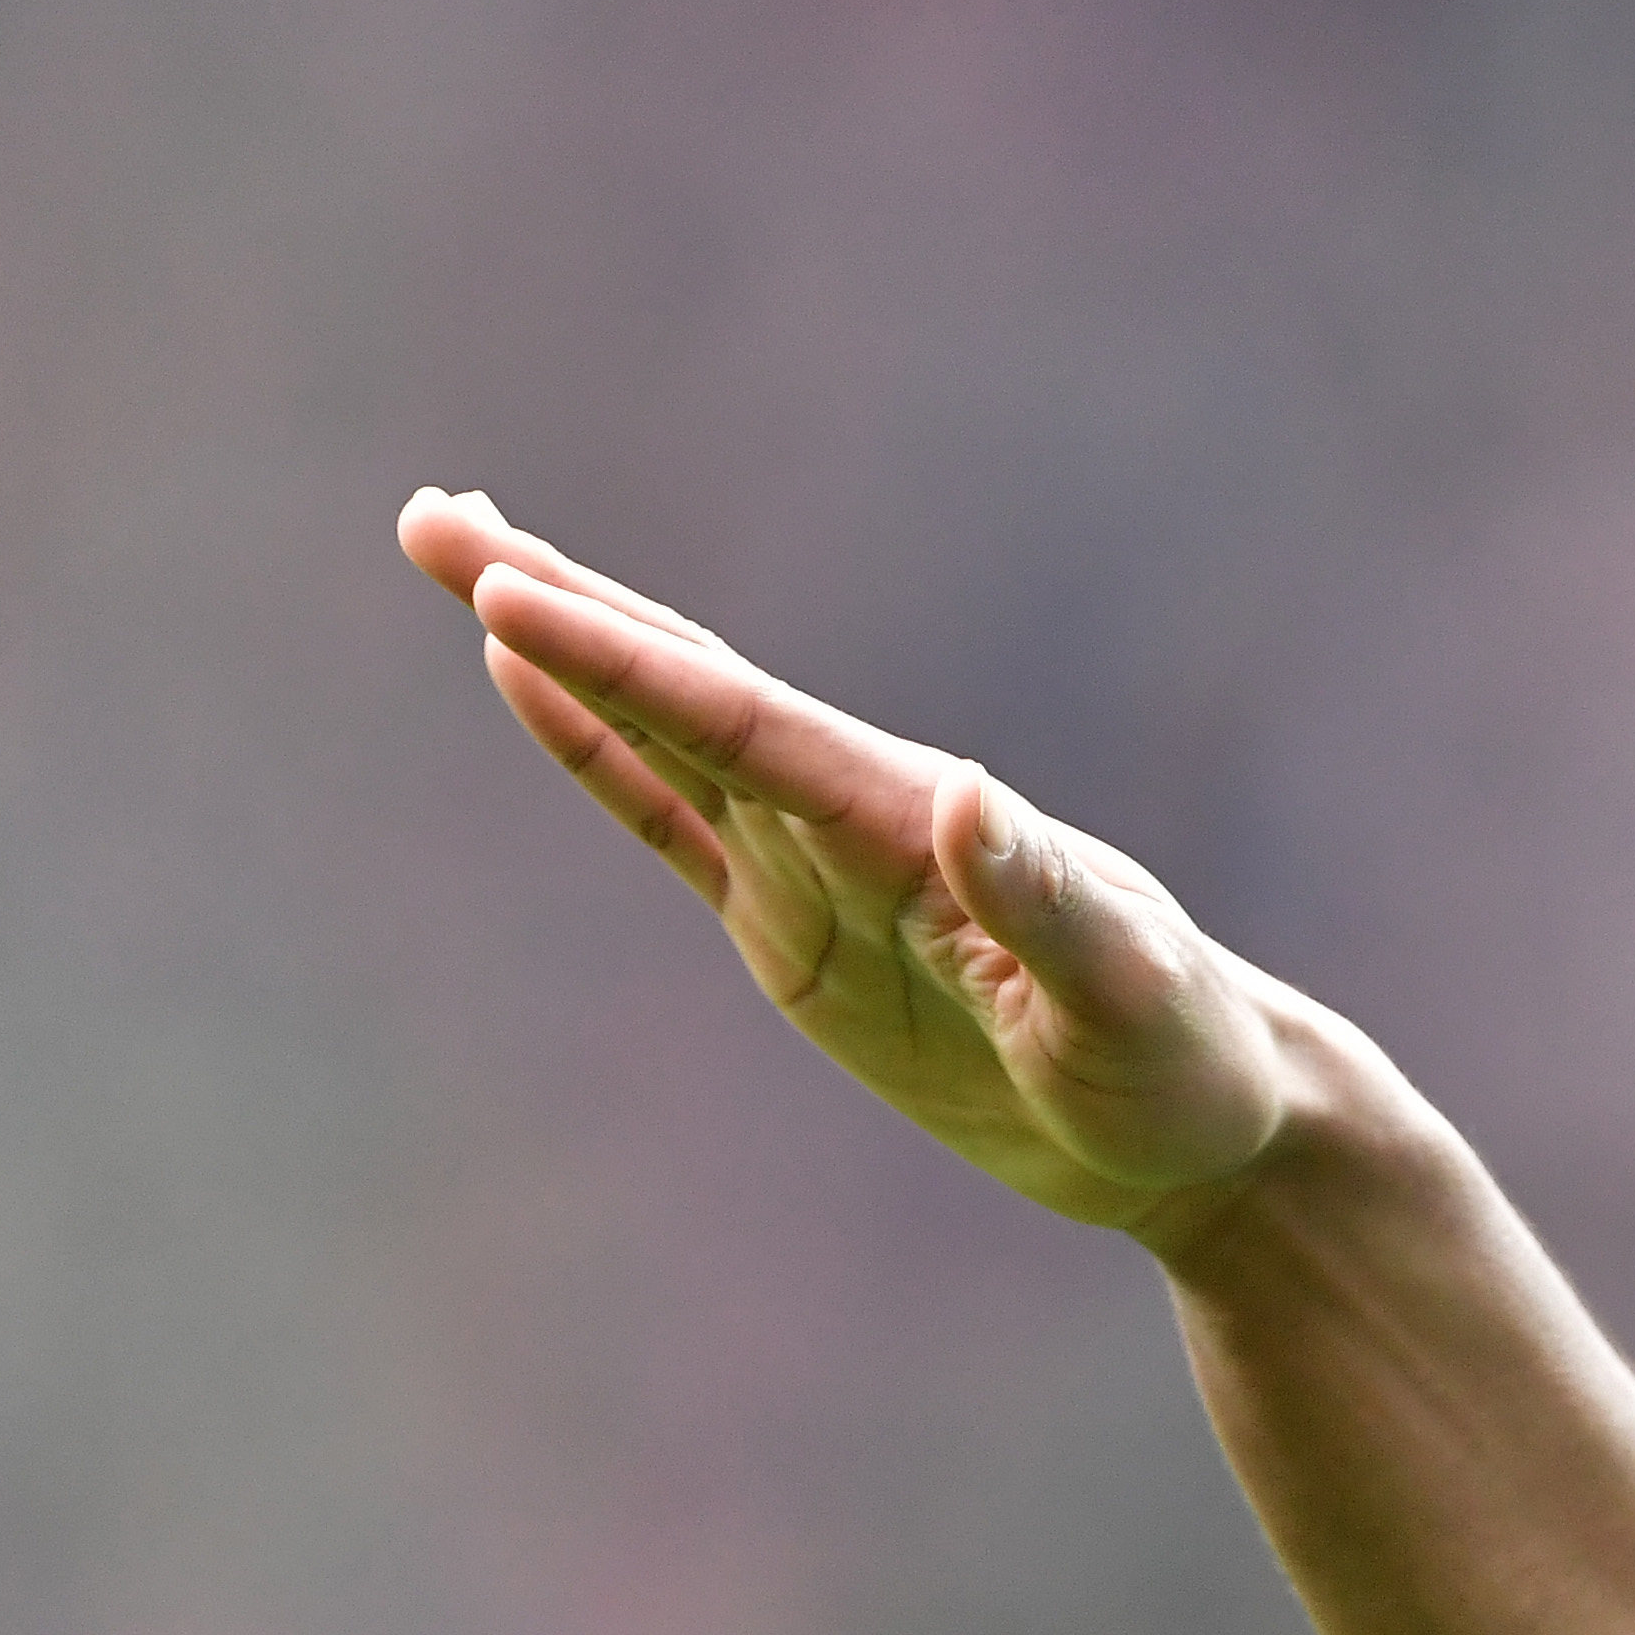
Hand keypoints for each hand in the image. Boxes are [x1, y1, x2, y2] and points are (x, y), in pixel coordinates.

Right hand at [396, 485, 1297, 1231]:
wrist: (1203, 1123)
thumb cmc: (1181, 1068)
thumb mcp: (1132, 1007)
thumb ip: (1051, 908)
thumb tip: (972, 797)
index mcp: (910, 816)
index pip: (740, 721)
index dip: (619, 661)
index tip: (508, 594)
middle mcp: (851, 810)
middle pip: (677, 682)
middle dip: (552, 600)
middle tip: (431, 512)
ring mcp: (815, 860)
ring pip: (660, 728)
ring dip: (562, 645)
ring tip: (461, 560)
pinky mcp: (798, 927)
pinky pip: (673, 822)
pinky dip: (599, 750)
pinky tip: (530, 683)